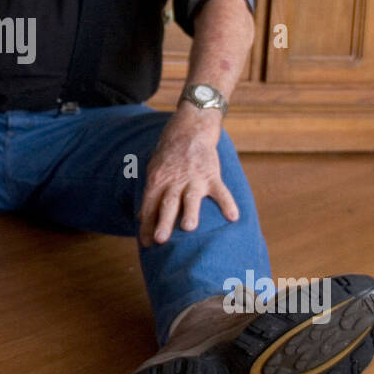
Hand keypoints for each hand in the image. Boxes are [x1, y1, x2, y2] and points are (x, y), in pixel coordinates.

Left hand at [137, 104, 238, 246]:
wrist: (190, 130)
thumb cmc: (169, 156)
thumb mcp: (154, 171)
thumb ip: (150, 195)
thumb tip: (140, 218)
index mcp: (158, 180)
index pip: (150, 205)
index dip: (147, 225)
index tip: (146, 244)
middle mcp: (175, 180)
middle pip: (168, 203)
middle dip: (163, 222)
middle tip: (160, 240)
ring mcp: (194, 178)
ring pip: (191, 198)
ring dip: (190, 212)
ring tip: (189, 228)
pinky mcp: (212, 175)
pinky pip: (221, 191)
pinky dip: (228, 203)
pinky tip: (233, 217)